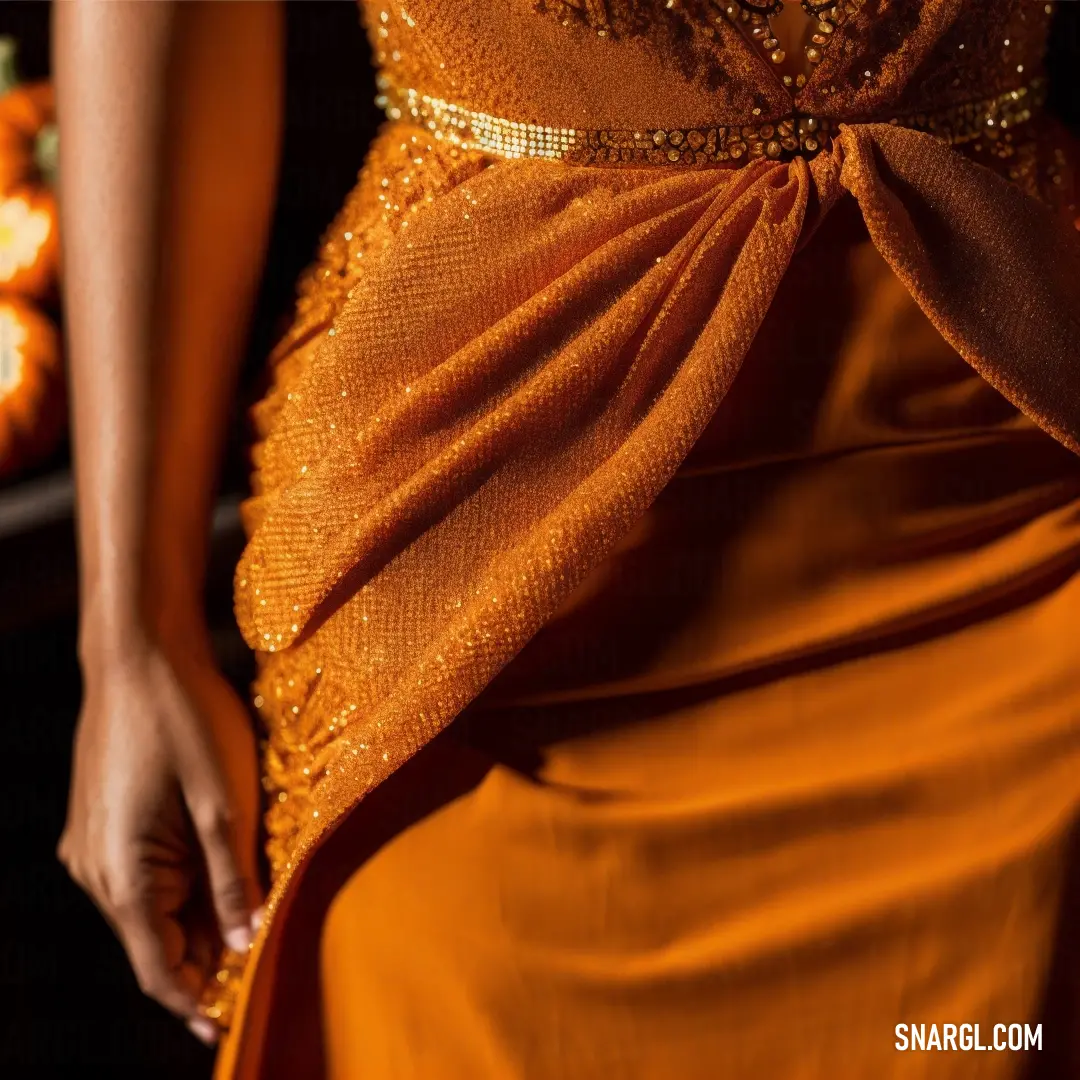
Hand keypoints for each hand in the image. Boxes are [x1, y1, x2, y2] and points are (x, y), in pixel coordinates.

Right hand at [58, 627, 262, 1045]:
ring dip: (198, 915)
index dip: (197, 1002)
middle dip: (207, 954)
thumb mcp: (225, 804)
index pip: (158, 969)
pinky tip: (223, 870)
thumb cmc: (186, 720)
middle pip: (154, 939)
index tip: (230, 1024)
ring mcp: (93, 843)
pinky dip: (181, 883)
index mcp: (122, 875)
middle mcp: (95, 869)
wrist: (140, 654)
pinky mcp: (103, 820)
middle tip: (262, 958)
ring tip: (253, 911)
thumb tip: (246, 943)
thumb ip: (235, 880)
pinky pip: (144, 871)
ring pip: (150, 905)